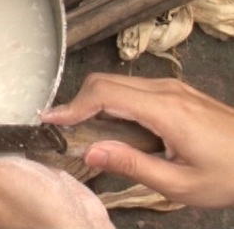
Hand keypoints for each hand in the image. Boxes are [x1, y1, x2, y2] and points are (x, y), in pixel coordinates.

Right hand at [42, 72, 233, 207]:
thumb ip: (132, 165)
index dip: (72, 106)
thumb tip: (91, 152)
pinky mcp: (176, 93)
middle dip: (77, 102)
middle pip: (105, 81)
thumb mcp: (180, 183)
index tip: (50, 119)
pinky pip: (133, 89)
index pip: (104, 93)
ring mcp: (172, 89)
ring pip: (118, 83)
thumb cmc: (230, 173)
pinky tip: (113, 127)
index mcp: (165, 110)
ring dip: (95, 102)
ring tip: (84, 132)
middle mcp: (166, 91)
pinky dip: (113, 102)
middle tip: (61, 128)